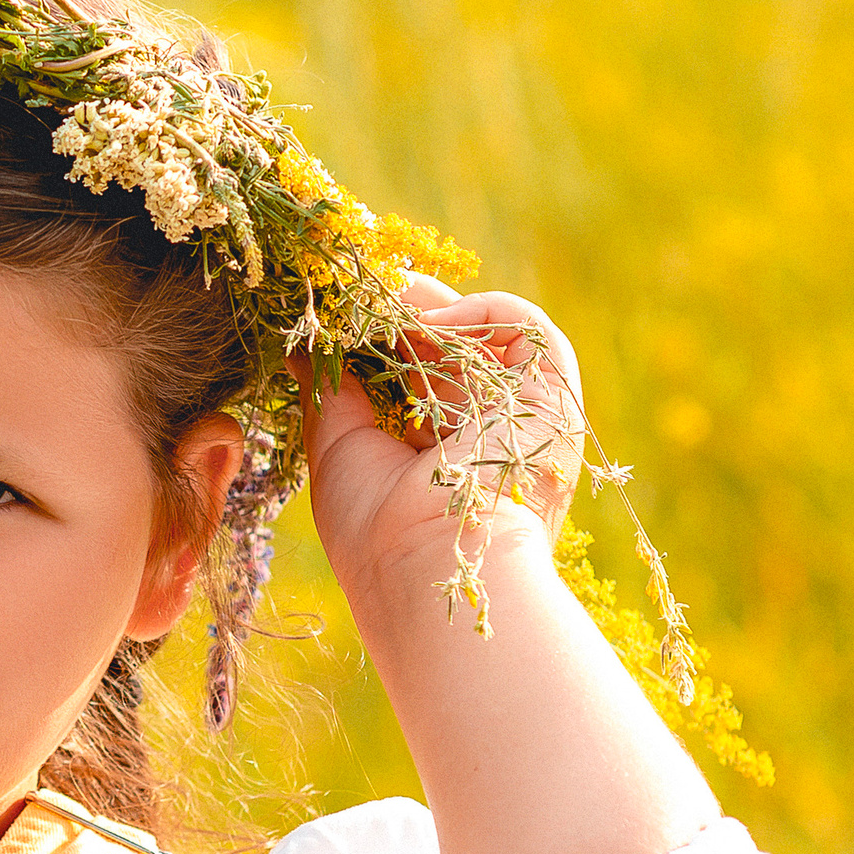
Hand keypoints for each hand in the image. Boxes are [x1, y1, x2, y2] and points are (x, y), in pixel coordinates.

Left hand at [305, 281, 585, 616]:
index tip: (341, 311)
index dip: (381, 338)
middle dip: (404, 313)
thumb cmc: (374, 528)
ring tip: (387, 294)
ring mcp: (520, 415)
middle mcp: (483, 433)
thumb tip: (300, 350)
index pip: (415, 376)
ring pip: (485, 334)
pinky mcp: (553, 397)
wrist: (428, 566)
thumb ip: (327, 392)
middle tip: (361, 286)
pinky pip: (527, 329)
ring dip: (437, 305)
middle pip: (449, 349)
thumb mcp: (336, 450)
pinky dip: (479, 310)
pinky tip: (428, 317)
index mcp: (436, 454)